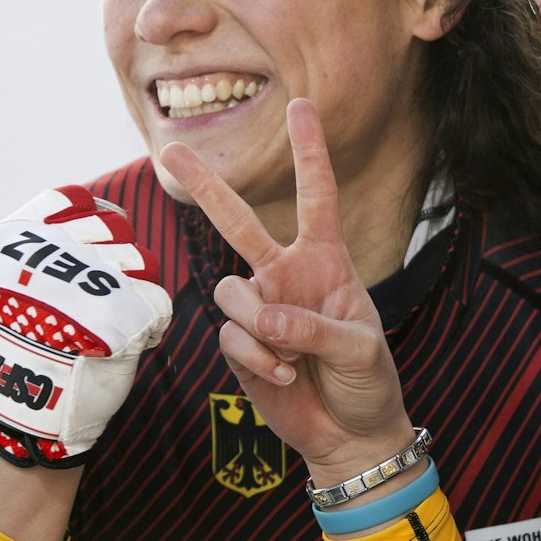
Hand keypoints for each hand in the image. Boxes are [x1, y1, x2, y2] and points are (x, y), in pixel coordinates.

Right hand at [0, 185, 171, 467]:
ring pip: (144, 260)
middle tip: (95, 297)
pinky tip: (123, 342)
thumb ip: (52, 245)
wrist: (29, 406)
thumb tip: (104, 214)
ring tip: (108, 320)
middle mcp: (55, 248)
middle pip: (116, 224)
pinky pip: (157, 300)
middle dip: (115, 255)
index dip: (87, 222)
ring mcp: (93, 276)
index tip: (79, 254)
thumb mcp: (17, 281)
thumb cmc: (28, 342)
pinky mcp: (128, 309)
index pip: (75, 199)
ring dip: (134, 288)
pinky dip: (148, 323)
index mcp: (19, 237)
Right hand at [157, 99, 415, 486]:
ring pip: (230, 290)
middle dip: (207, 186)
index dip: (310, 152)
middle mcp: (286, 275)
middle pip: (239, 221)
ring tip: (293, 357)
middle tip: (172, 149)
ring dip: (261, 325)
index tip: (301, 104)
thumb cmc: (368, 383)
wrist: (350, 435)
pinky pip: (231, 336)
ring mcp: (259, 309)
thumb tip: (269, 317)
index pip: (317, 196)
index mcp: (326, 262)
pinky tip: (284, 377)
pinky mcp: (240, 345)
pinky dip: (258, 359)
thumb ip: (318, 330)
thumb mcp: (362, 350)